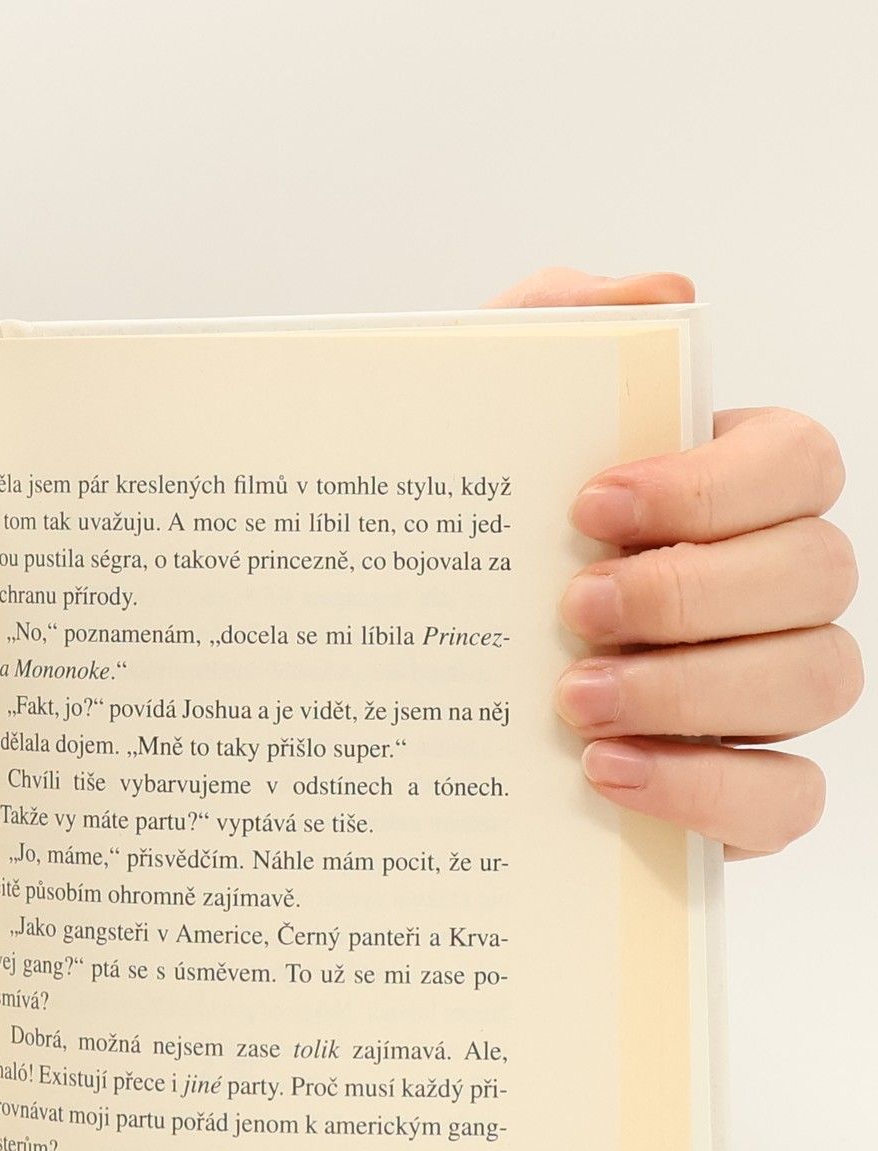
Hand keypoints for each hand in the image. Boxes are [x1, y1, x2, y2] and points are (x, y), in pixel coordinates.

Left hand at [493, 267, 859, 854]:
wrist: (387, 689)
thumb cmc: (456, 546)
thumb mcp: (470, 422)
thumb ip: (550, 330)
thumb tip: (662, 296)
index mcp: (724, 494)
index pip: (797, 462)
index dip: (715, 484)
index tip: (591, 506)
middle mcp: (765, 592)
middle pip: (819, 572)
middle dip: (695, 591)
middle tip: (574, 611)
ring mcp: (761, 696)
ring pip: (817, 679)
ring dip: (696, 689)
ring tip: (573, 702)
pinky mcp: (738, 796)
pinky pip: (787, 798)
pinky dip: (709, 789)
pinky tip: (608, 775)